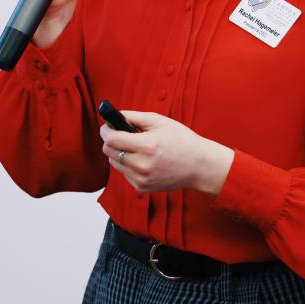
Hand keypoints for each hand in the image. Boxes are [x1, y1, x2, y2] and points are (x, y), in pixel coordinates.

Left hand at [100, 111, 233, 195]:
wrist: (199, 166)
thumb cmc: (182, 140)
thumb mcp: (160, 121)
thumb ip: (134, 117)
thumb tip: (114, 116)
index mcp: (146, 145)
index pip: (111, 139)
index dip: (106, 130)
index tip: (107, 126)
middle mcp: (141, 165)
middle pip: (108, 152)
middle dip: (111, 140)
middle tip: (121, 134)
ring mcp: (141, 179)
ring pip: (114, 163)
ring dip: (119, 153)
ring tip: (135, 147)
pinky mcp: (142, 187)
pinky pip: (124, 173)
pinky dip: (128, 165)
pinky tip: (143, 160)